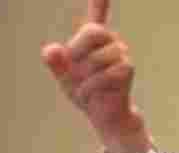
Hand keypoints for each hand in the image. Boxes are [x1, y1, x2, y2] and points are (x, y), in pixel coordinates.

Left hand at [41, 0, 151, 152]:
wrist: (104, 115)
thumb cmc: (85, 92)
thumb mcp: (64, 78)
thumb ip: (56, 63)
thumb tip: (51, 50)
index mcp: (94, 39)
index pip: (97, 13)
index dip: (100, 0)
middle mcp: (110, 41)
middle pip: (93, 31)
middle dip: (77, 51)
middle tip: (72, 68)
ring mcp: (121, 54)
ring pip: (98, 58)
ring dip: (84, 77)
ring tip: (82, 87)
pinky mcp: (127, 70)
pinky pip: (106, 74)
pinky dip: (91, 87)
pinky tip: (88, 94)